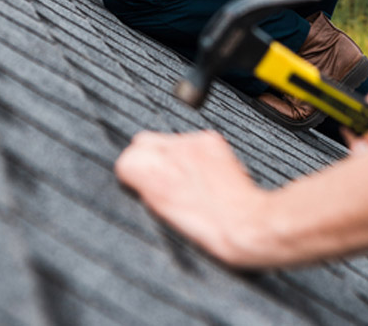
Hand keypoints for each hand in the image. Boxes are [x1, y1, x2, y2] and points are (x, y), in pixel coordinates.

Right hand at [116, 131, 269, 266]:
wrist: (242, 222)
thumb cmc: (203, 228)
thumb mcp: (159, 214)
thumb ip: (144, 188)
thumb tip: (137, 178)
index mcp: (150, 172)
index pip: (125, 158)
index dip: (132, 174)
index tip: (139, 185)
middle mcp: (169, 151)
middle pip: (142, 141)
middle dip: (148, 157)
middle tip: (161, 179)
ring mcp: (192, 141)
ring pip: (168, 139)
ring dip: (171, 154)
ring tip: (186, 180)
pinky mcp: (211, 139)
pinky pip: (192, 139)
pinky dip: (193, 152)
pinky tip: (202, 173)